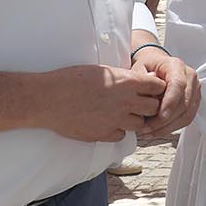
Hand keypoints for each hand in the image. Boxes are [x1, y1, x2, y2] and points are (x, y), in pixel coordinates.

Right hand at [39, 64, 167, 142]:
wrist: (48, 98)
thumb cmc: (71, 80)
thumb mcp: (102, 70)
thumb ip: (123, 78)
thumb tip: (137, 81)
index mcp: (127, 82)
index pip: (158, 86)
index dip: (154, 89)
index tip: (148, 90)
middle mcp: (126, 101)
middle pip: (154, 108)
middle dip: (148, 106)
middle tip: (138, 104)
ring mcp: (116, 119)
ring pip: (140, 124)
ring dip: (133, 120)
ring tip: (120, 114)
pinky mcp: (104, 134)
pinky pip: (121, 135)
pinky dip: (117, 131)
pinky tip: (106, 123)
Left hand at [132, 47, 199, 139]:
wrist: (155, 65)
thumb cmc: (147, 66)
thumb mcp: (138, 68)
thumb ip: (142, 81)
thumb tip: (147, 94)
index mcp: (176, 66)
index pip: (178, 85)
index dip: (170, 103)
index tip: (159, 116)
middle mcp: (189, 77)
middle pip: (184, 103)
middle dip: (166, 120)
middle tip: (146, 128)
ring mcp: (194, 89)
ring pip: (187, 114)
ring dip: (169, 127)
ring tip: (150, 132)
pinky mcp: (193, 100)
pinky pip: (187, 118)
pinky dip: (173, 127)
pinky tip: (158, 130)